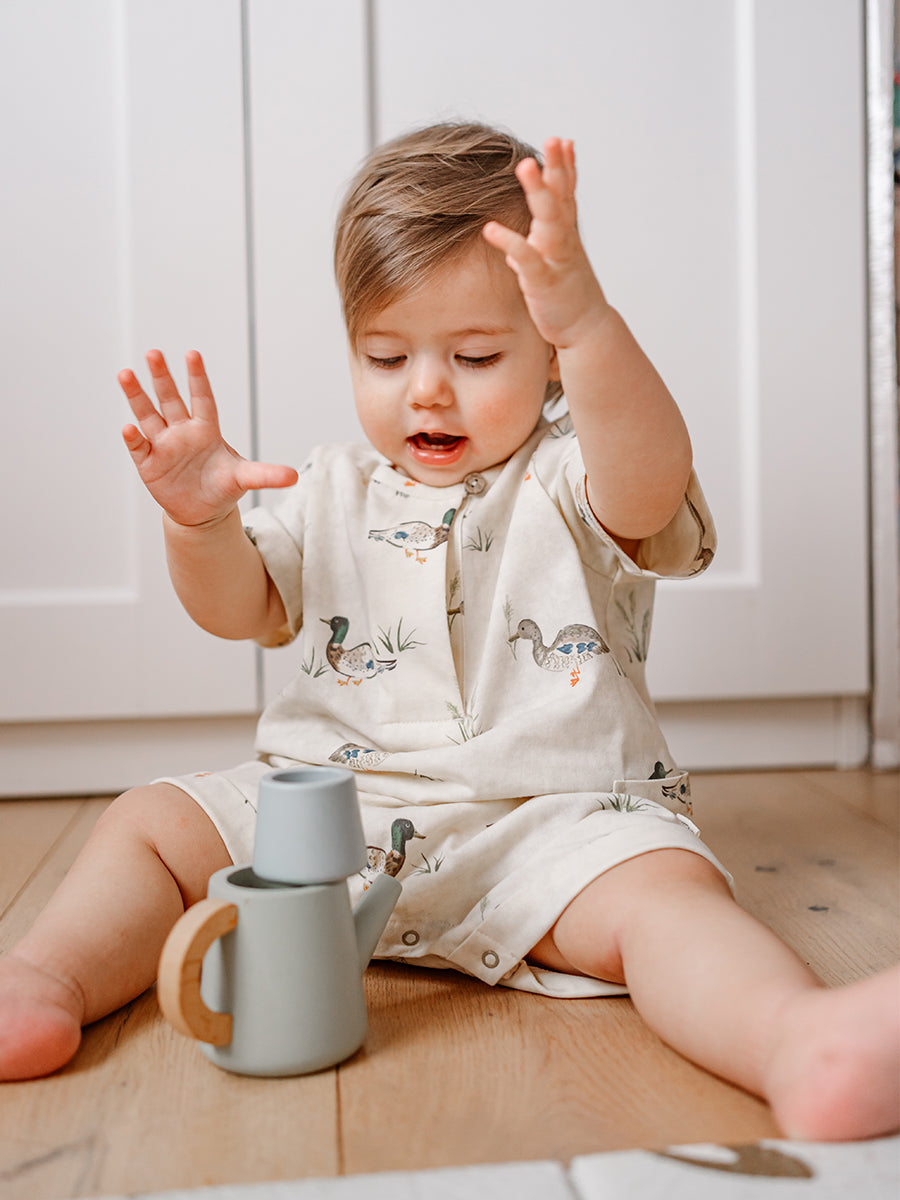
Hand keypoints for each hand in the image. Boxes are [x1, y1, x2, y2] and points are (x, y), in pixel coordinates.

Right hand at [120, 350, 297, 526]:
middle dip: (162, 377)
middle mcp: (182, 431)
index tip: (193, 354)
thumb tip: (295, 476)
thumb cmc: (222, 486)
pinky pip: (139, 446)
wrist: (201, 512)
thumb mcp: (245, 479)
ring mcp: (163, 445)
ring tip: (125, 373)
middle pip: (170, 399)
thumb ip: (266, 475)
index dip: (198, 378)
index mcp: (206, 429)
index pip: (202, 398)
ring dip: (137, 396)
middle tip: (154, 353)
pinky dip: (132, 438)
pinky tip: (128, 428)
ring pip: (148, 415)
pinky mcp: (148, 462)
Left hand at [482, 138, 607, 348]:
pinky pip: (527, 259)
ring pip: (550, 220)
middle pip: (562, 198)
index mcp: (565, 235)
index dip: (566, 168)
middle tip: (552, 140)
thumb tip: (515, 250)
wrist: (586, 331)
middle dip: (558, 168)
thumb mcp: (552, 269)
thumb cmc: (566, 298)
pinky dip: (510, 243)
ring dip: (539, 192)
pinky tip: (490, 229)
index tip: (563, 142)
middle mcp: (564, 242)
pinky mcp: (544, 282)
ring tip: (525, 166)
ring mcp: (557, 260)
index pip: (567, 195)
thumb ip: (536, 252)